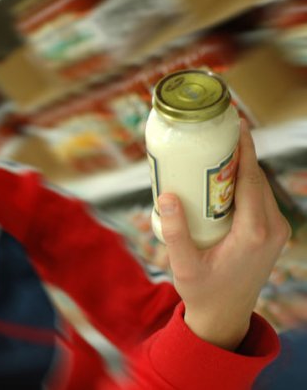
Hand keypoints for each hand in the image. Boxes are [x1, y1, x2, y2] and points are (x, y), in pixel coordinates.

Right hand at [158, 120, 290, 349]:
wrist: (226, 316)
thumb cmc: (204, 292)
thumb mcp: (184, 265)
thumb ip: (174, 232)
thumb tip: (166, 197)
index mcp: (253, 232)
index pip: (251, 180)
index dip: (245, 150)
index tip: (237, 125)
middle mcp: (271, 228)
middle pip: (256, 178)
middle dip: (239, 154)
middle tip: (215, 135)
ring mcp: (276, 231)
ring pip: (259, 187)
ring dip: (241, 168)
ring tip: (216, 151)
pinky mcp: (272, 233)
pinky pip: (259, 199)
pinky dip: (244, 183)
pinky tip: (224, 177)